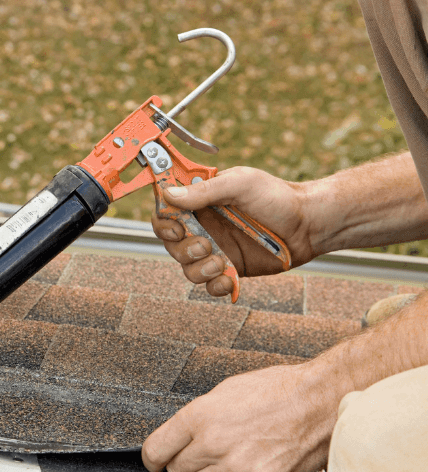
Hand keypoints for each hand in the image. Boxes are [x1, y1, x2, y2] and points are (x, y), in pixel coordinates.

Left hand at [141, 362, 337, 471]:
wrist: (324, 402)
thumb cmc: (278, 391)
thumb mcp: (227, 390)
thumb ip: (198, 417)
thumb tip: (177, 436)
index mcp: (200, 416)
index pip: (156, 450)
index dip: (153, 459)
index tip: (156, 462)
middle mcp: (214, 444)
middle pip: (177, 471)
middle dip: (185, 463)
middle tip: (204, 453)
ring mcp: (238, 468)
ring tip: (234, 455)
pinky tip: (252, 465)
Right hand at [151, 167, 315, 297]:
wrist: (308, 225)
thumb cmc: (277, 197)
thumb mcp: (240, 184)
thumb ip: (204, 191)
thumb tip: (168, 195)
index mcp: (201, 202)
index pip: (165, 213)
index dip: (164, 223)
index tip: (177, 227)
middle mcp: (204, 227)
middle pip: (171, 245)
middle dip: (183, 250)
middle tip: (206, 245)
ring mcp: (215, 250)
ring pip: (187, 268)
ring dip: (199, 270)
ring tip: (221, 263)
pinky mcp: (229, 269)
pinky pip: (209, 286)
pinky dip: (215, 286)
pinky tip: (230, 280)